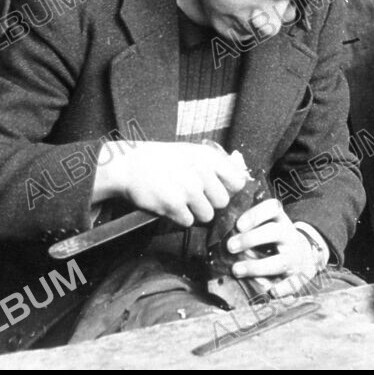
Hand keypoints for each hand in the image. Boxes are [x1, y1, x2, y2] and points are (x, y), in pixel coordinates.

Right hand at [93, 141, 248, 226]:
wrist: (131, 165)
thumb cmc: (164, 159)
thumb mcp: (193, 152)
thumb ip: (218, 163)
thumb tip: (242, 171)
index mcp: (208, 157)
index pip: (238, 181)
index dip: (230, 189)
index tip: (220, 189)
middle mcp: (201, 172)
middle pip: (223, 202)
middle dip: (211, 202)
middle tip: (196, 196)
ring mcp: (188, 190)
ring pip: (207, 215)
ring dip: (196, 212)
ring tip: (182, 200)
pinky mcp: (173, 206)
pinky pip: (189, 222)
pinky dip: (180, 218)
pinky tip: (171, 205)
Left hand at [227, 198, 320, 298]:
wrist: (303, 255)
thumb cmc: (274, 239)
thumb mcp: (267, 225)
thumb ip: (248, 225)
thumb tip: (219, 229)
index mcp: (280, 220)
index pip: (272, 208)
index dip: (256, 215)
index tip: (238, 224)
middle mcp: (288, 236)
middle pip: (274, 232)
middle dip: (251, 239)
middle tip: (230, 246)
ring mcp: (294, 257)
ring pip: (279, 261)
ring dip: (257, 266)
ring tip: (236, 270)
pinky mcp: (298, 276)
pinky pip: (293, 283)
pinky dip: (283, 289)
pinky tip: (270, 292)